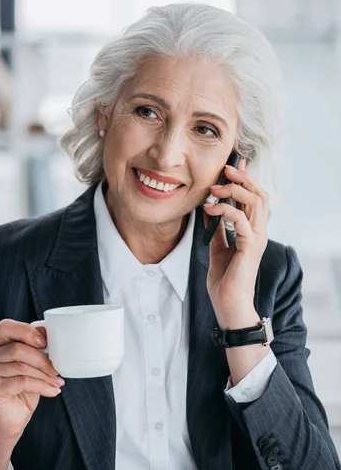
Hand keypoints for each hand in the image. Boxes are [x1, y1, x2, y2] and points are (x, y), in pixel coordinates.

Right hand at [0, 319, 64, 443]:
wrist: (10, 421)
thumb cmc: (22, 389)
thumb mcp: (30, 364)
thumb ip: (34, 347)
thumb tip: (47, 331)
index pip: (6, 327)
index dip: (27, 332)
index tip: (45, 343)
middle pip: (16, 348)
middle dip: (41, 358)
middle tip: (57, 369)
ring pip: (21, 366)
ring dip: (45, 375)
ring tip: (57, 381)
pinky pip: (22, 381)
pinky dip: (42, 386)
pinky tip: (52, 390)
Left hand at [202, 158, 268, 326]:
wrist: (229, 305)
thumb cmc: (225, 281)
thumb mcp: (218, 249)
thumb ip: (217, 230)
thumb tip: (209, 210)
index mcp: (252, 231)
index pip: (253, 198)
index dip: (245, 179)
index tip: (233, 165)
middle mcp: (259, 232)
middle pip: (258, 194)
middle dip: (242, 178)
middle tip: (225, 169)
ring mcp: (257, 238)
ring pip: (255, 201)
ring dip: (234, 190)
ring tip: (214, 188)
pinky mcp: (250, 246)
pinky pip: (241, 219)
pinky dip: (224, 210)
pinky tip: (209, 209)